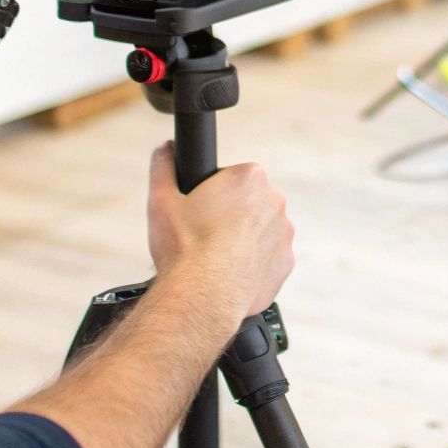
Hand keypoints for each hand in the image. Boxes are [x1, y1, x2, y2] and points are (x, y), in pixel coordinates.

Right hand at [146, 144, 293, 322]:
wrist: (203, 298)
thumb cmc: (185, 248)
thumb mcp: (161, 200)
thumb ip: (164, 167)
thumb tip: (165, 149)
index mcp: (249, 179)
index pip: (233, 176)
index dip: (213, 192)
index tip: (200, 210)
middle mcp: (274, 201)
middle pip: (249, 203)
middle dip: (230, 214)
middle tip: (204, 234)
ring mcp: (284, 234)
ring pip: (260, 230)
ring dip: (243, 240)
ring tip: (215, 258)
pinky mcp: (286, 263)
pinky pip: (268, 258)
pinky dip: (252, 264)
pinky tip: (229, 273)